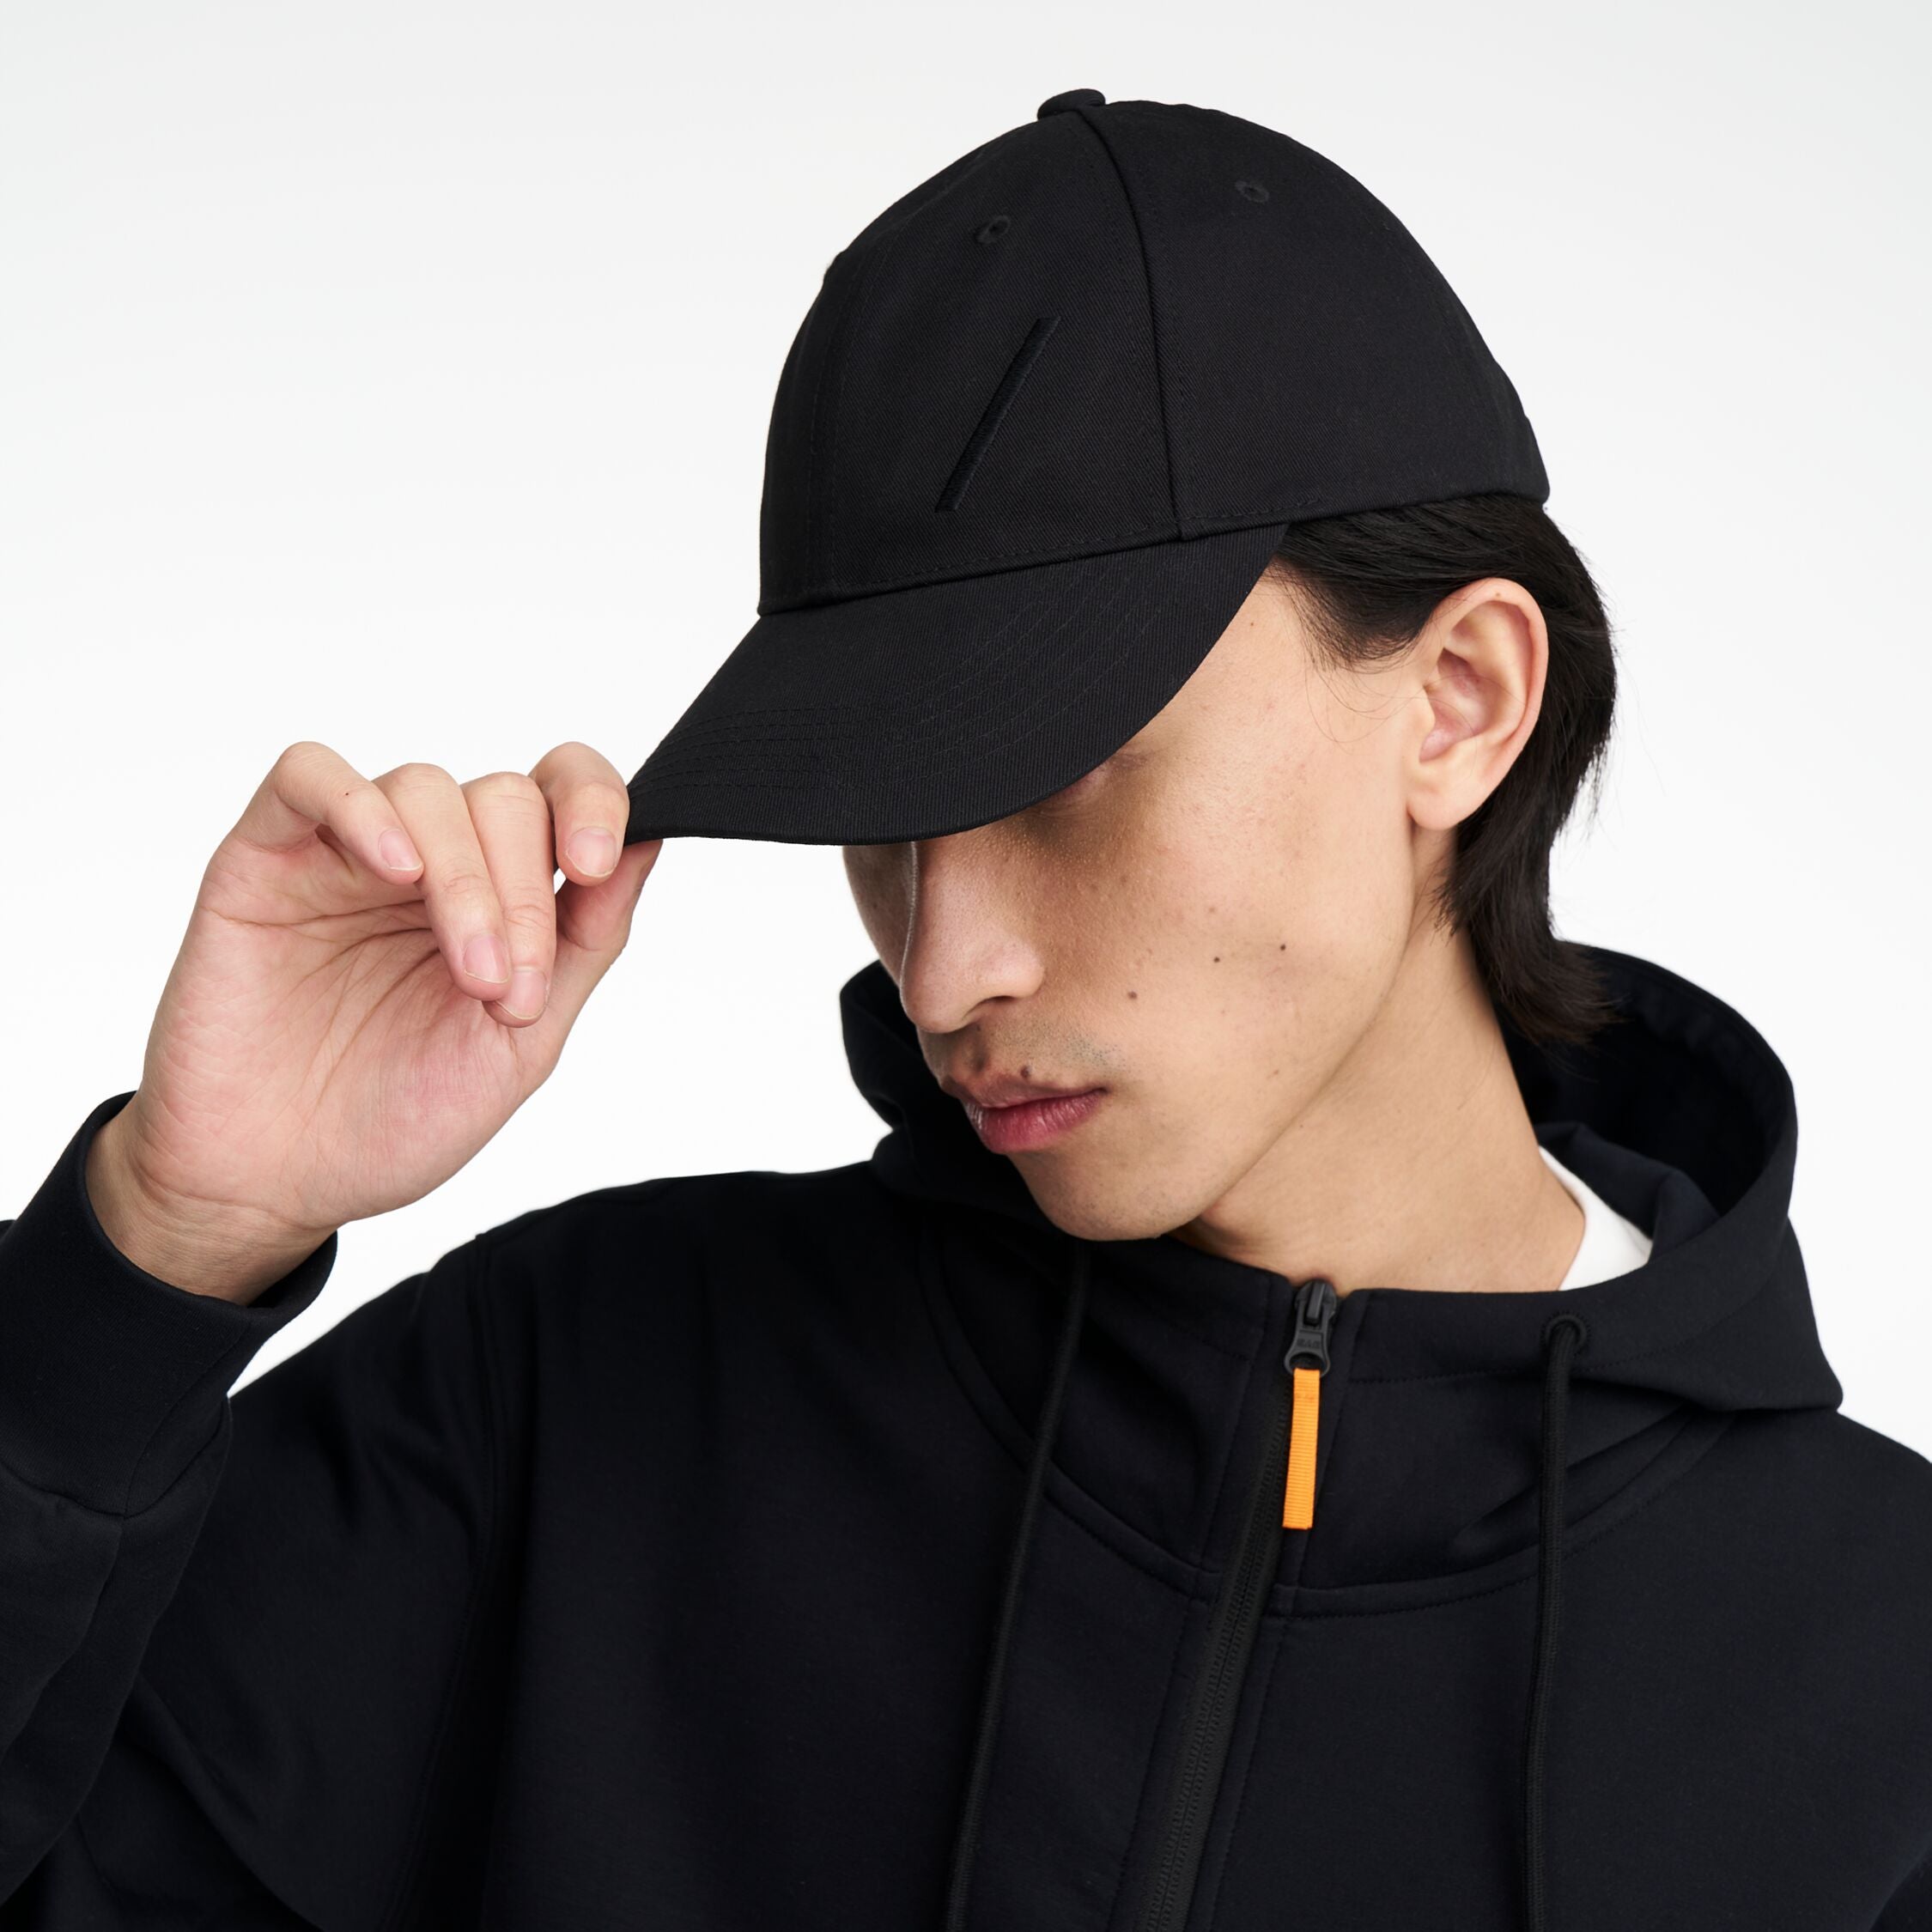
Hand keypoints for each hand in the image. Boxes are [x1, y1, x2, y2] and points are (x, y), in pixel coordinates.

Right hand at [90, 741, 659, 1295]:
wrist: (275, 1183)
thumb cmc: (394, 1118)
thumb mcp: (524, 1041)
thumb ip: (586, 940)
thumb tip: (650, 845)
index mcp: (500, 897)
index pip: (560, 795)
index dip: (592, 804)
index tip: (596, 864)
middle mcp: (430, 863)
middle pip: (502, 797)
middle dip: (522, 890)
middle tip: (505, 987)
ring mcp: (346, 853)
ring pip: (424, 787)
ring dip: (464, 875)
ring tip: (468, 973)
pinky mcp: (264, 855)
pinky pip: (309, 776)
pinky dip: (361, 807)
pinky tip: (393, 869)